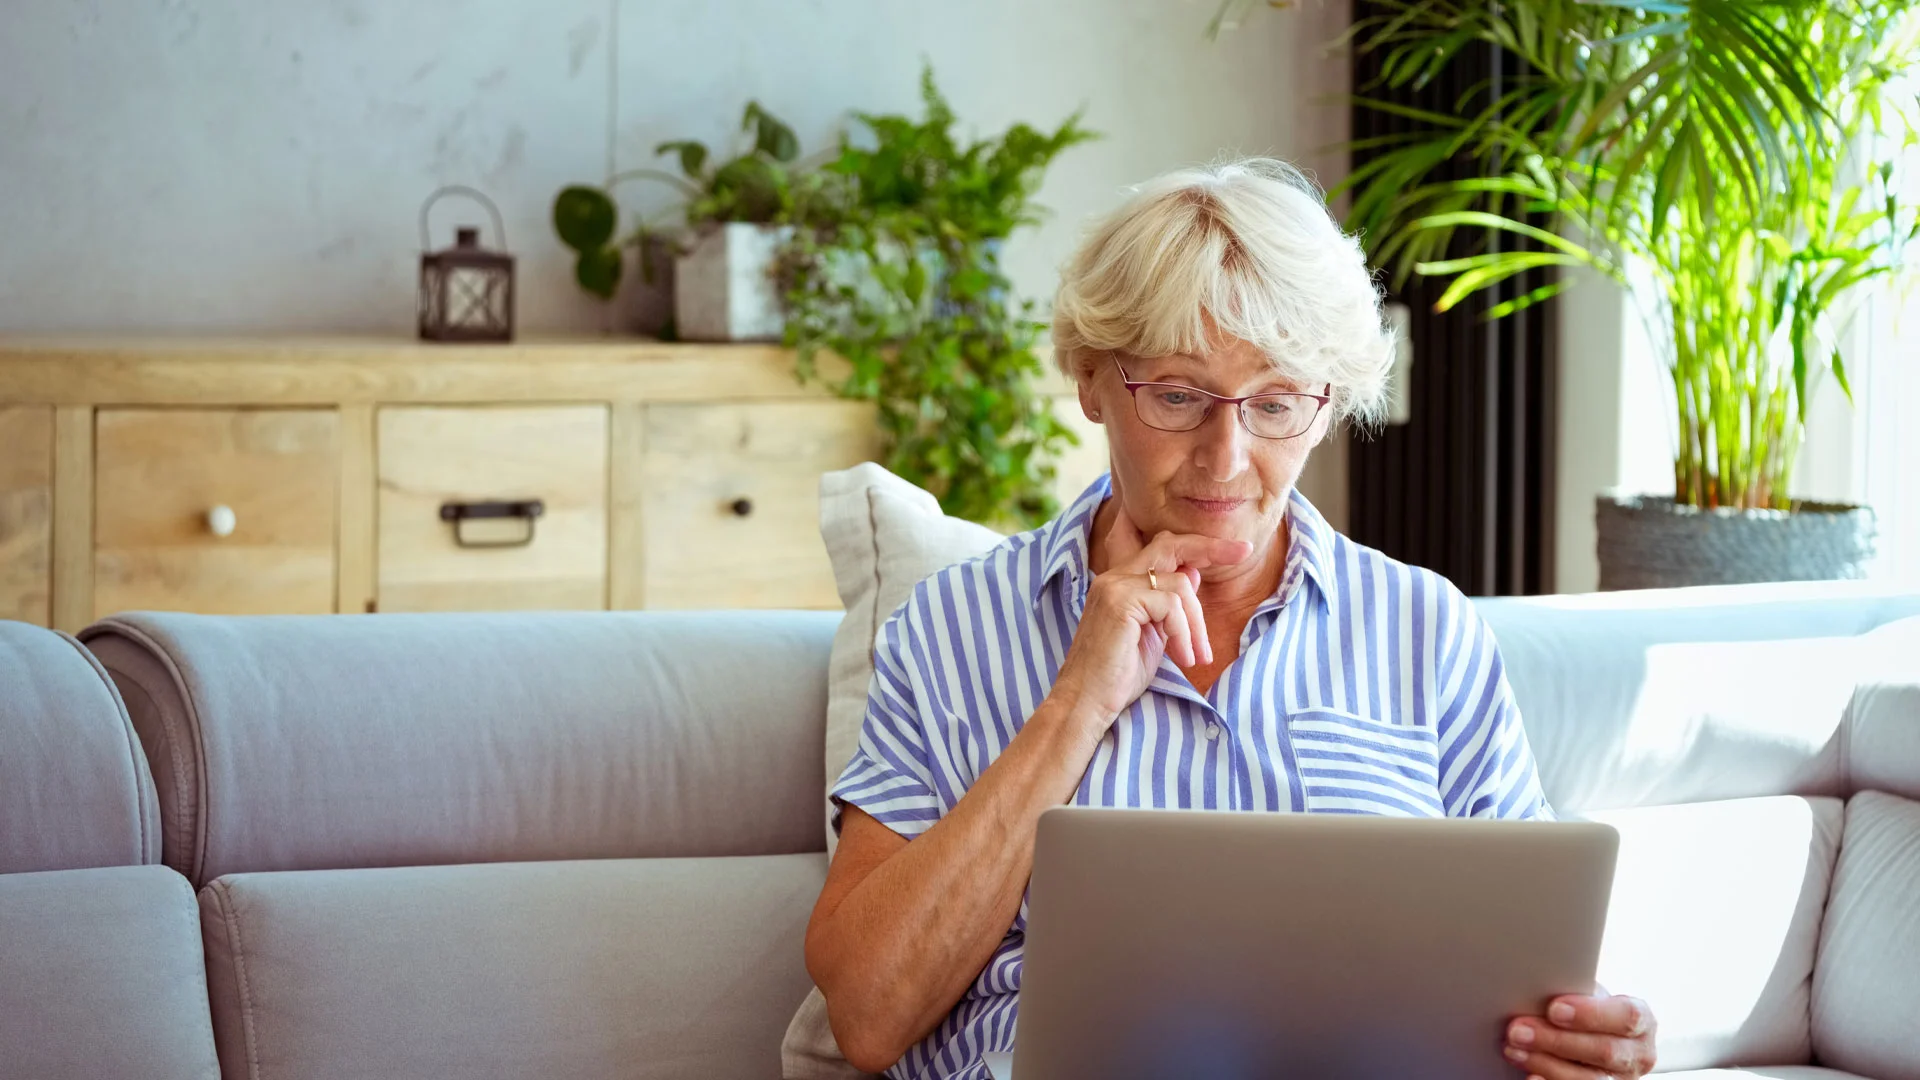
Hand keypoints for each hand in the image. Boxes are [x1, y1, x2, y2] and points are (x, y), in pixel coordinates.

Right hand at [1050, 503, 1250, 725]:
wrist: (1086, 703)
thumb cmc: (1117, 677)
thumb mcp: (1154, 635)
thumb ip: (1169, 605)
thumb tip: (1192, 574)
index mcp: (1121, 583)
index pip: (1163, 548)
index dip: (1200, 545)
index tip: (1238, 550)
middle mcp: (1115, 578)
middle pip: (1172, 546)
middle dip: (1212, 548)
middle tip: (1244, 553)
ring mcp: (1115, 587)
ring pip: (1179, 585)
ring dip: (1196, 624)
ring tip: (1196, 656)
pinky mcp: (1120, 603)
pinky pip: (1171, 605)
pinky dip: (1183, 633)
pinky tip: (1181, 657)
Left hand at [1505, 993, 1657, 1079]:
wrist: (1591, 1034)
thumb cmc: (1586, 1010)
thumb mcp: (1587, 996)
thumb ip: (1574, 992)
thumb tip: (1536, 989)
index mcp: (1641, 1021)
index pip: (1626, 1016)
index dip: (1590, 1013)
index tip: (1554, 1008)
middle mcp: (1638, 1054)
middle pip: (1604, 1051)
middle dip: (1557, 1040)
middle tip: (1519, 1029)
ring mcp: (1622, 1079)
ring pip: (1590, 1079)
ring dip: (1546, 1063)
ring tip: (1514, 1050)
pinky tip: (1530, 1075)